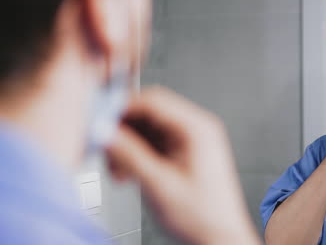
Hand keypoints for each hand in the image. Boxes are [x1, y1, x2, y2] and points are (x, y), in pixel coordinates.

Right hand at [105, 86, 259, 244]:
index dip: (122, 108)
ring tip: (117, 170)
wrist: (218, 238)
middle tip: (104, 149)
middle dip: (123, 131)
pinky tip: (127, 173)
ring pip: (146, 129)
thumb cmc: (204, 217)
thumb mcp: (160, 185)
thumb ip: (130, 156)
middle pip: (148, 114)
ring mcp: (188, 141)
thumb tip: (106, 132)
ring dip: (126, 146)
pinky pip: (152, 143)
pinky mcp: (182, 153)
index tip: (99, 120)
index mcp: (197, 129)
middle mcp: (195, 130)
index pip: (154, 101)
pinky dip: (135, 155)